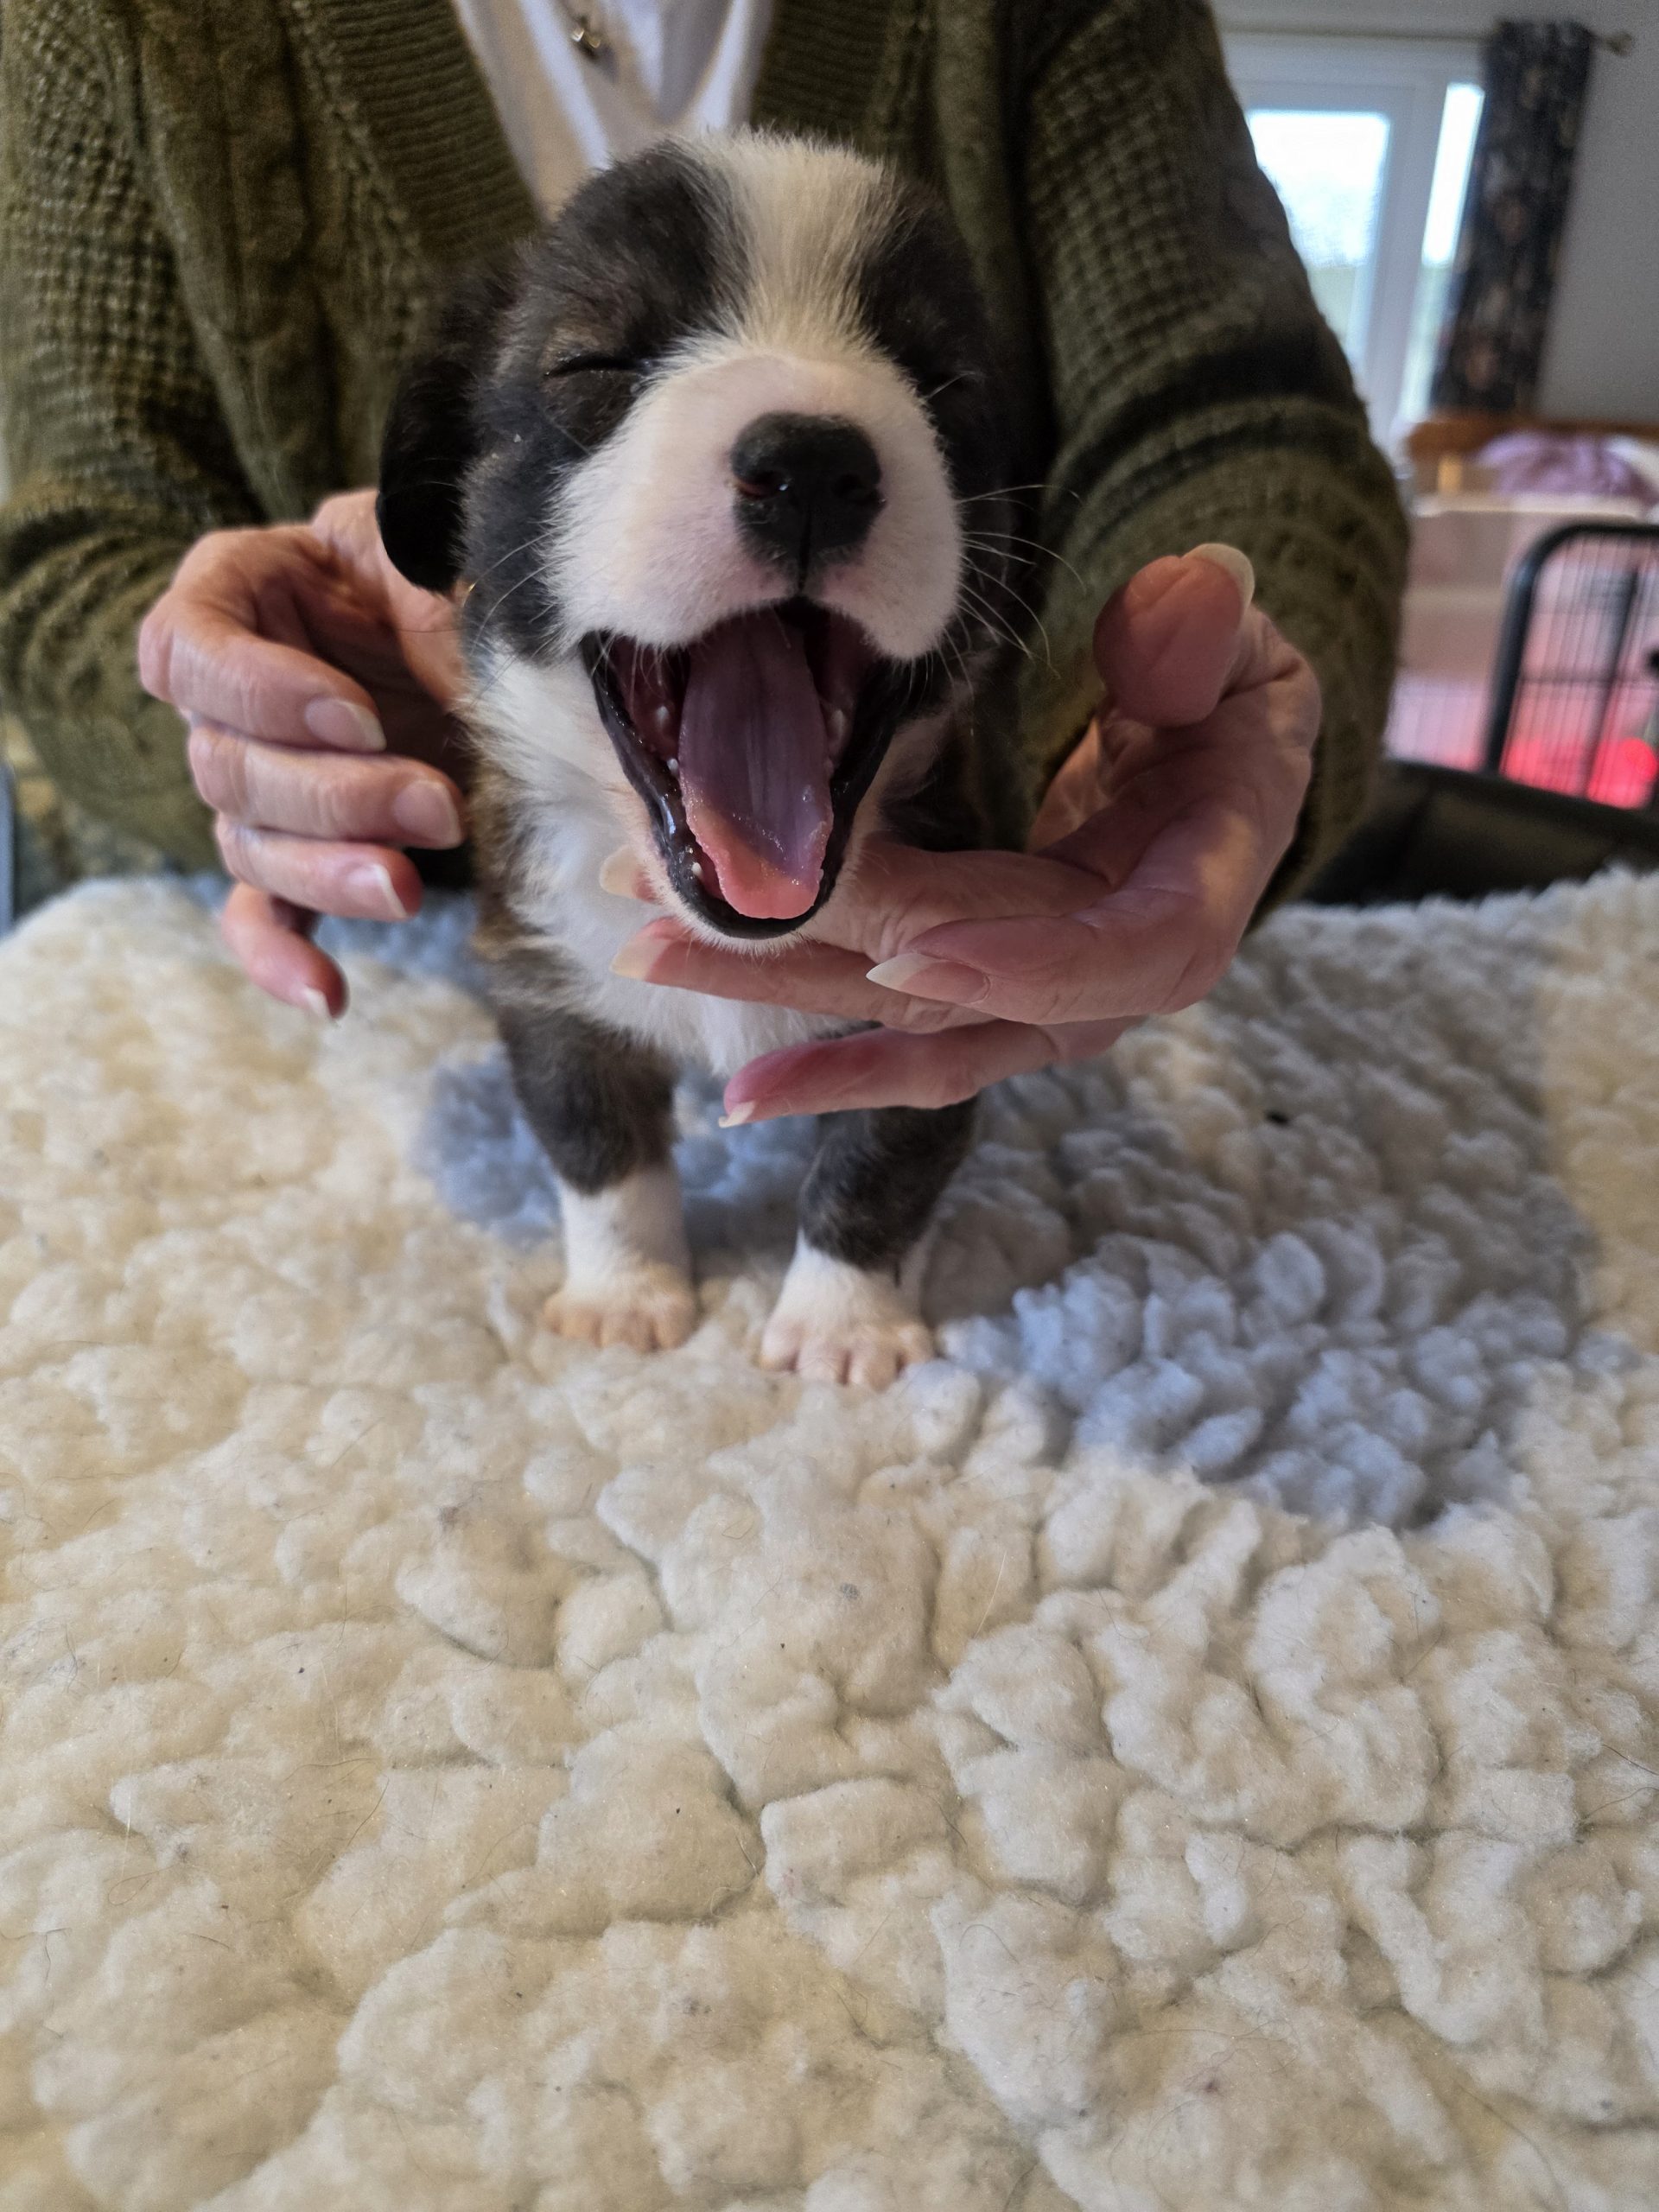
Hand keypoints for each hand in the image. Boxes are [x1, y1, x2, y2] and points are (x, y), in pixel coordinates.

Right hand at [140, 489, 467, 1015]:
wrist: (543, 656)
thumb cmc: (487, 583)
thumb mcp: (453, 558)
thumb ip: (425, 587)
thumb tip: (449, 630)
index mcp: (250, 589)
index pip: (188, 645)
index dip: (261, 691)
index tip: (361, 718)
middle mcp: (239, 689)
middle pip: (223, 764)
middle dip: (333, 797)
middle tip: (438, 807)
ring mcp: (266, 776)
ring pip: (247, 845)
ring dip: (329, 872)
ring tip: (411, 888)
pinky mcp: (307, 850)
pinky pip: (262, 915)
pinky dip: (284, 957)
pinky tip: (327, 996)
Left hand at [611, 546, 1319, 1118]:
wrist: (1211, 769)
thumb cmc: (1227, 706)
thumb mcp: (1243, 651)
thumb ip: (1213, 636)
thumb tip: (1184, 608)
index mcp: (1192, 898)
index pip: (1125, 955)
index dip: (1027, 965)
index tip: (915, 953)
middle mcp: (1108, 978)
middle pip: (967, 991)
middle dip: (826, 958)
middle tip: (684, 921)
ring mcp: (1039, 998)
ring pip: (907, 1019)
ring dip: (779, 989)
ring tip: (651, 951)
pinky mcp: (983, 990)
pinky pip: (899, 1030)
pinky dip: (819, 1047)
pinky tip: (731, 1073)